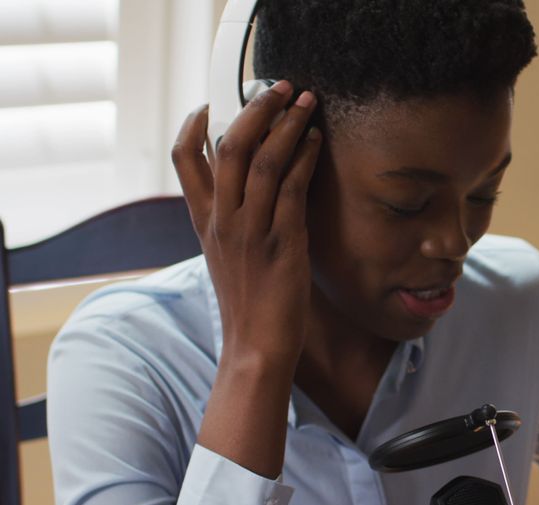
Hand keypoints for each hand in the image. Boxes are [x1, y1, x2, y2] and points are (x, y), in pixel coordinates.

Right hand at [172, 81, 321, 367]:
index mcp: (205, 222)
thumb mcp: (228, 256)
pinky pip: (291, 188)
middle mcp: (223, 220)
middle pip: (228, 146)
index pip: (185, 160)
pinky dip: (304, 157)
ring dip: (287, 123)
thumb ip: (231, 221)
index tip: (210, 102)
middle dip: (255, 109)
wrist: (256, 347)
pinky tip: (317, 140)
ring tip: (306, 101)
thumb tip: (246, 190)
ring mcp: (251, 230)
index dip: (194, 125)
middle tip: (279, 87)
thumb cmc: (250, 304)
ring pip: (263, 160)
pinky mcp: (283, 242)